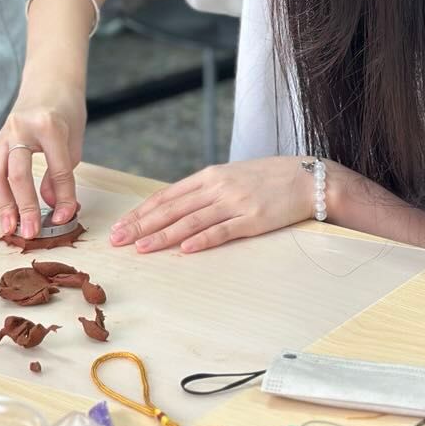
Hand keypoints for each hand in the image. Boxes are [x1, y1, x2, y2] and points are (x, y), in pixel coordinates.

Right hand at [0, 81, 85, 238]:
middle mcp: (21, 128)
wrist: (50, 78)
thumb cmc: (66, 108)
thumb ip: (62, 174)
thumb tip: (53, 207)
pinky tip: (7, 212)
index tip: (65, 218)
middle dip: (24, 206)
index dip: (64, 198)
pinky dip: (1, 193)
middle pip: (18, 174)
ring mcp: (5, 133)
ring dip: (4, 205)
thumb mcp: (74, 139)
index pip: (58, 170)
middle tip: (30, 232)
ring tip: (10, 229)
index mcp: (49, 125)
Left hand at [109, 156, 317, 253]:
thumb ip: (205, 191)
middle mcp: (218, 187)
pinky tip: (184, 249)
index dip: (141, 212)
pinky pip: (222, 231)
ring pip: (191, 220)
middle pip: (172, 208)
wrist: (306, 177)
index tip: (121, 225)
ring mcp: (235, 203)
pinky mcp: (253, 219)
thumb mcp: (231, 177)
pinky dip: (201, 240)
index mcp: (209, 176)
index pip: (167, 195)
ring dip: (163, 235)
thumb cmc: (267, 179)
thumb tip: (176, 208)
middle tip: (118, 240)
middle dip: (142, 225)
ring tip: (141, 248)